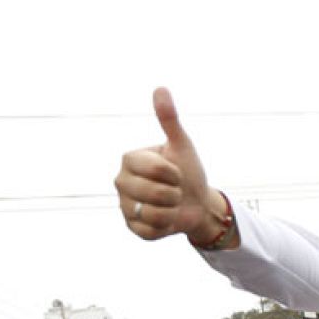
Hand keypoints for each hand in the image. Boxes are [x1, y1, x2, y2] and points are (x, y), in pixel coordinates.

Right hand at [116, 87, 226, 242]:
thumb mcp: (182, 145)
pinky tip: (167, 219)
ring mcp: (124, 206)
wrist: (197, 204)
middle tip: (175, 190)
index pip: (156, 169)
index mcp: (129, 159)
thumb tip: (160, 88)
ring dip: (172, 210)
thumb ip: (170, 119)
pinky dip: (167, 226)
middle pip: (155, 193)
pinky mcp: (132, 228)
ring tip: (171, 204)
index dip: (173, 173)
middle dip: (175, 193)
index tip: (176, 171)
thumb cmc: (188, 171)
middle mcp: (121, 182)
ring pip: (153, 213)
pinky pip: (152, 230)